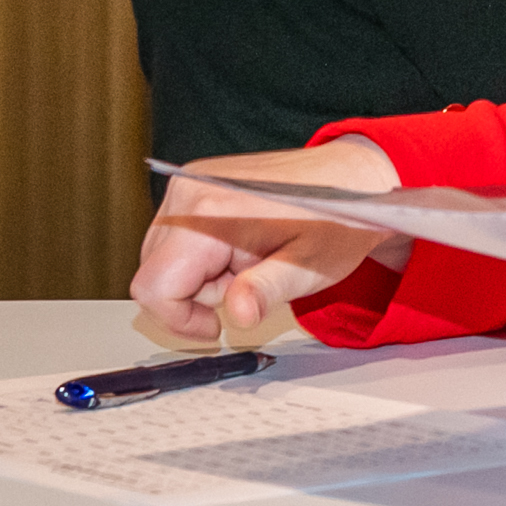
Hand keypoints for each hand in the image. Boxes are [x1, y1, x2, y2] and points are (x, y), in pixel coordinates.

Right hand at [131, 139, 403, 340]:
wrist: (351, 178)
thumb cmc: (336, 220)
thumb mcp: (307, 267)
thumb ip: (267, 290)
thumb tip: (238, 314)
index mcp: (209, 212)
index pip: (154, 286)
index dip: (180, 319)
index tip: (215, 327)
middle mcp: (188, 191)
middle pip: (154, 274)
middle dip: (196, 295)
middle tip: (248, 285)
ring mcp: (188, 184)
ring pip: (161, 258)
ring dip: (199, 276)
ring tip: (250, 262)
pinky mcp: (194, 184)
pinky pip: (175, 237)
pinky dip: (202, 255)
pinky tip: (242, 247)